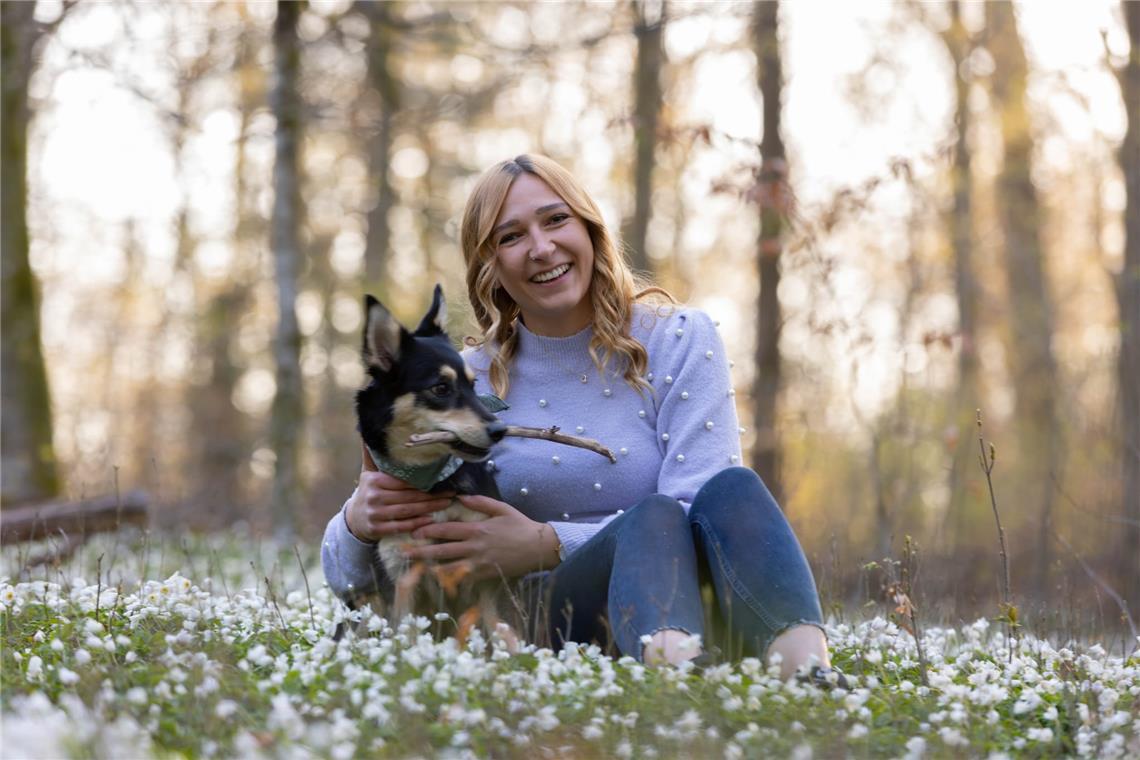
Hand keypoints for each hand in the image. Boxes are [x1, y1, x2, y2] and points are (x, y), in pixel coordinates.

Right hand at [344, 440, 454, 542]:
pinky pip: (401, 526)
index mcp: (373, 481)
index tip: (441, 479)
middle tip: (450, 492)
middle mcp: (373, 498)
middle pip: (408, 497)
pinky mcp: (377, 530)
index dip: (422, 481)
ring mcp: (375, 515)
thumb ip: (372, 455)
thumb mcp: (367, 473)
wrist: (353, 519)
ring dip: (429, 508)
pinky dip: (417, 523)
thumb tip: (370, 433)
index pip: (402, 481)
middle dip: (431, 495)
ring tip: (446, 503)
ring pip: (407, 511)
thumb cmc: (368, 492)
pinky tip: (431, 519)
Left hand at [402, 494, 561, 579]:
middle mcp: (475, 547)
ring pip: (449, 568)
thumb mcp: (501, 508)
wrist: (539, 547)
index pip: (446, 530)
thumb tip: (459, 496)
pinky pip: (464, 579)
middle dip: (421, 552)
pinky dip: (450, 581)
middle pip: (442, 550)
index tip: (414, 531)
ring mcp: (479, 563)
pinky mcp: (486, 575)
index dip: (428, 531)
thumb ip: (480, 501)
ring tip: (415, 570)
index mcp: (477, 529)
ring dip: (431, 568)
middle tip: (404, 553)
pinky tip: (438, 582)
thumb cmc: (520, 526)